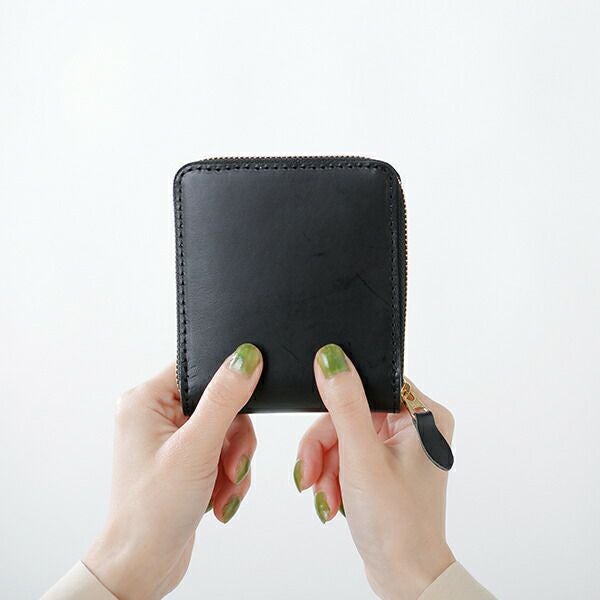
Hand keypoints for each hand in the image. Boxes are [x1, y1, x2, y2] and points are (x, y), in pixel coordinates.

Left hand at [85, 343, 262, 599]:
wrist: (144, 565)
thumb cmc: (152, 510)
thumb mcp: (196, 448)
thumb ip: (224, 399)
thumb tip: (246, 357)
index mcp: (145, 401)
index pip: (198, 368)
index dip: (227, 384)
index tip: (246, 405)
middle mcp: (155, 415)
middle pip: (219, 403)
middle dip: (234, 440)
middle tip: (232, 465)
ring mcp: (170, 439)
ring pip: (226, 430)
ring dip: (234, 462)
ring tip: (225, 489)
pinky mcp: (184, 460)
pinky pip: (221, 451)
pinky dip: (228, 475)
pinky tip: (220, 498)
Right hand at [294, 344, 454, 599]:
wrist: (403, 576)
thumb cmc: (398, 524)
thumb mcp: (362, 457)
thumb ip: (345, 404)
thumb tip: (331, 358)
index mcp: (423, 416)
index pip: (369, 384)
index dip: (339, 401)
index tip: (318, 420)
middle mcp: (414, 428)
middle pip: (350, 412)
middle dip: (324, 446)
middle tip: (309, 472)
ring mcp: (398, 448)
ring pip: (343, 434)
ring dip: (324, 464)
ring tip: (321, 494)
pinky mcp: (383, 465)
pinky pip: (346, 454)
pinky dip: (332, 475)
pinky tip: (331, 498)